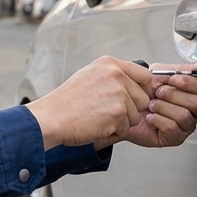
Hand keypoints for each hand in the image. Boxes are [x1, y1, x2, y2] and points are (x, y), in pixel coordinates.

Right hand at [26, 57, 152, 149]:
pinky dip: (112, 132)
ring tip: (98, 118)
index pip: (145, 75)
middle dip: (130, 110)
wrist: (51, 117)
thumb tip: (133, 83)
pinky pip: (125, 128)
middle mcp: (117, 75)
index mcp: (110, 64)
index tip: (131, 98)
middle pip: (143, 98)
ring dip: (121, 122)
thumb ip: (113, 77)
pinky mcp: (118, 113)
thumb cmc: (66, 102)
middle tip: (106, 111)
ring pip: (135, 115)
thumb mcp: (89, 76)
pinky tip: (96, 125)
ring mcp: (119, 94)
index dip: (140, 90)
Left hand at [123, 61, 196, 147]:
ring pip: (184, 116)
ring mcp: (185, 125)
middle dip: (173, 95)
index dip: (190, 83)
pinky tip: (150, 117)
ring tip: (152, 105)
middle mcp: (193, 111)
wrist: (125, 104)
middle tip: (158, 93)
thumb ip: (184, 69)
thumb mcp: (162, 73)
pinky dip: (157, 119)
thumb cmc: (143, 91)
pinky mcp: (174, 138)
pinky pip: (172, 128)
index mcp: (194, 93)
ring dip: (163, 107)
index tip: (173, 79)